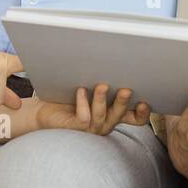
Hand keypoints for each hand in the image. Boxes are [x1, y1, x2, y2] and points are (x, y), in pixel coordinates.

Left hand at [34, 83, 149, 135]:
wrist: (43, 108)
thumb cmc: (69, 95)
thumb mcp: (91, 87)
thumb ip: (106, 79)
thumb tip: (115, 57)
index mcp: (113, 114)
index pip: (135, 119)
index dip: (142, 113)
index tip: (144, 101)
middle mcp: (104, 123)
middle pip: (118, 115)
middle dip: (122, 102)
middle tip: (126, 89)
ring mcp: (90, 129)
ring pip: (101, 116)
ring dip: (102, 100)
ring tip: (102, 85)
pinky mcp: (75, 129)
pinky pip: (83, 118)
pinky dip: (83, 103)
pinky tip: (80, 90)